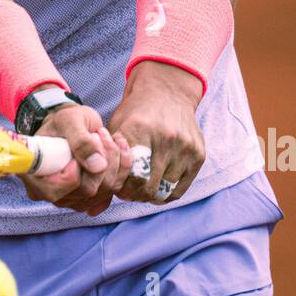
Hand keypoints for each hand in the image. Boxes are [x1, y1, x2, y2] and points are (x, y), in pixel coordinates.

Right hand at [19, 102, 131, 215]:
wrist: (71, 125)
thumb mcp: (70, 121)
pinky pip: (112, 192)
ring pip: (104, 191)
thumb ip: (80, 141)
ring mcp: (71, 199)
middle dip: (101, 160)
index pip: (57, 190)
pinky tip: (117, 148)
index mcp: (35, 177)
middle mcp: (51, 193)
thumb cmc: (63, 121)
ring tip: (105, 137)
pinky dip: (120, 169)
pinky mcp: (90, 198)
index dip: (75, 171)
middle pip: (86, 191)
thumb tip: (97, 166)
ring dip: (113, 161)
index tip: (84, 145)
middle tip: (99, 134)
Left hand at [107, 61, 205, 204]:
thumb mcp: (117, 127)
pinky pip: (180, 189)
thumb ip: (108, 159)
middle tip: (129, 192)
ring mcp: (185, 146)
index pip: (130, 176)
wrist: (167, 91)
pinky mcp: (198, 154)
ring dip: (151, 195)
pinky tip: (157, 187)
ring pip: (165, 190)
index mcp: (140, 130)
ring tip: (142, 187)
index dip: (121, 189)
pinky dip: (167, 194)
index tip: (118, 188)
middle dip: (135, 195)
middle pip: (148, 187)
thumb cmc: (136, 113)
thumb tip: (97, 205)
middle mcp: (166, 138)